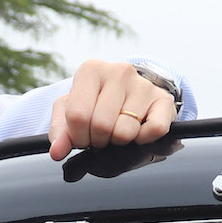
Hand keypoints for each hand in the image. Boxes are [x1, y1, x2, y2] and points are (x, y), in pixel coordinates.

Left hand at [49, 60, 176, 160]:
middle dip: (98, 140)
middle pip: (101, 125)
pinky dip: (144, 140)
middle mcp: (119, 71)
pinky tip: (137, 132)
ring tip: (118, 131)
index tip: (82, 135)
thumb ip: (60, 132)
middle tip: (101, 136)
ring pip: (125, 132)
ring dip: (119, 142)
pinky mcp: (164, 100)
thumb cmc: (96, 105)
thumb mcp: (71, 112)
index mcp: (91, 70)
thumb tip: (57, 152)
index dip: (78, 136)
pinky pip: (154, 131)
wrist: (131, 95)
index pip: (77, 115)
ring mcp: (143, 85)